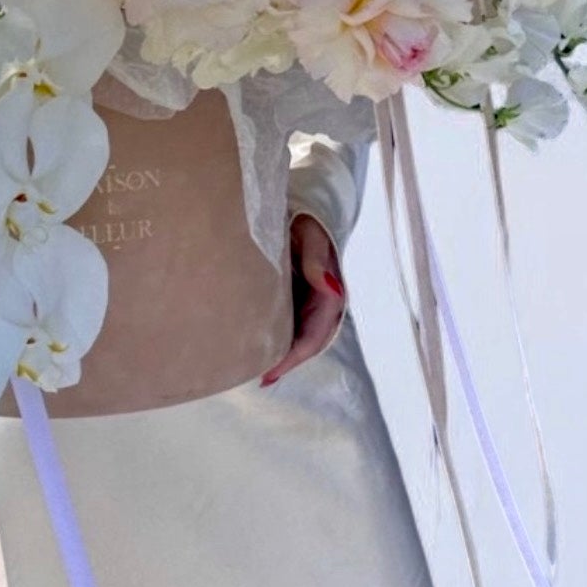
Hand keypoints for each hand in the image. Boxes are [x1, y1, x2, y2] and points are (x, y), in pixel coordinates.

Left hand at [261, 214, 346, 386]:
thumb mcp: (311, 235)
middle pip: (306, 342)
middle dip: (286, 361)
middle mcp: (323, 302)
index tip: (270, 374)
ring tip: (254, 367)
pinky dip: (277, 334)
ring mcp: (312, 299)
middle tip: (260, 379)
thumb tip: (331, 289)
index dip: (292, 358)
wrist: (303, 207)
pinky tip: (257, 341)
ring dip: (282, 351)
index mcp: (330, 294)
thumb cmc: (306, 219)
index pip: (313, 336)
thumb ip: (318, 260)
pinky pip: (290, 320)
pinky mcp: (299, 294)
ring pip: (298, 334)